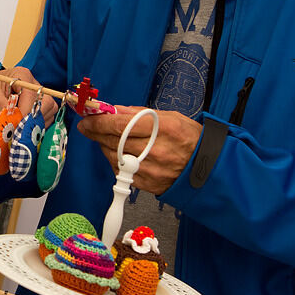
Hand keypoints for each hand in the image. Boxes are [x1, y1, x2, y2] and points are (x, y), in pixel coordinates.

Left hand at [0, 67, 57, 124]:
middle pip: (47, 101)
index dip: (26, 111)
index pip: (32, 95)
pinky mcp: (39, 101)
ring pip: (50, 108)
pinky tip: (26, 126)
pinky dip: (39, 122)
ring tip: (23, 127)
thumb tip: (11, 122)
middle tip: (22, 127)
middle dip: (36, 117)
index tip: (17, 124)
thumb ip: (1, 105)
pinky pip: (48, 114)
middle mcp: (34, 83)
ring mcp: (39, 92)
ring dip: (38, 121)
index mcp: (23, 75)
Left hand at [76, 106, 201, 194]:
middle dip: (96, 132)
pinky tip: (118, 154)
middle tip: (87, 127)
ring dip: (104, 146)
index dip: (99, 121)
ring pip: (114, 157)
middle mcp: (155, 150)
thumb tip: (114, 110)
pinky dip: (115, 161)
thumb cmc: (189, 137)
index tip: (87, 118)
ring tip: (106, 138)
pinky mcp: (148, 184)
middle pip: (113, 141)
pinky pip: (122, 172)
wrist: (207, 165)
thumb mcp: (169, 116)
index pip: (120, 125)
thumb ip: (140, 113)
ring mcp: (151, 170)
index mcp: (162, 128)